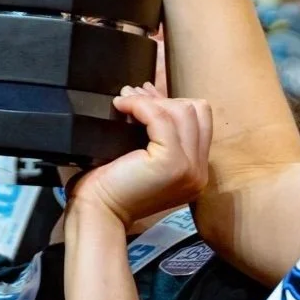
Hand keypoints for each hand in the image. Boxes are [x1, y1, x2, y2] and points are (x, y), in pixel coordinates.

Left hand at [68, 84, 211, 229]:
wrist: (98, 212)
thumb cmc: (114, 183)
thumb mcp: (143, 151)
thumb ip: (156, 126)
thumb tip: (151, 88)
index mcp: (196, 170)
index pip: (201, 119)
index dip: (173, 102)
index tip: (145, 98)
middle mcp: (200, 172)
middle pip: (196, 111)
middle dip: (162, 100)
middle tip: (131, 99)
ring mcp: (190, 169)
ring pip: (182, 111)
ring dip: (149, 100)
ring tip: (124, 102)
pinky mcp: (172, 163)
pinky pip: (161, 117)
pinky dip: (140, 105)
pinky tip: (121, 106)